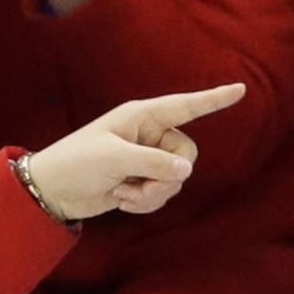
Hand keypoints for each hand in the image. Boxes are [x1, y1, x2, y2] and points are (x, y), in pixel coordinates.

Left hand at [19, 84, 245, 221]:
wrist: (52, 190)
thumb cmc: (76, 162)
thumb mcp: (115, 159)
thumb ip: (154, 162)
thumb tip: (187, 172)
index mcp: (143, 116)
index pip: (186, 106)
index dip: (214, 99)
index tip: (241, 89)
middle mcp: (149, 135)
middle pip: (186, 154)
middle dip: (168, 176)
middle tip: (139, 185)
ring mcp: (146, 160)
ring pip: (175, 179)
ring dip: (153, 194)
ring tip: (123, 194)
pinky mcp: (140, 182)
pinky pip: (162, 194)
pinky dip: (145, 203)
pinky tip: (121, 201)